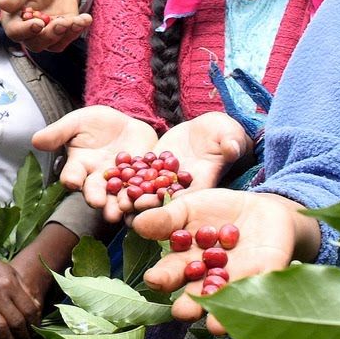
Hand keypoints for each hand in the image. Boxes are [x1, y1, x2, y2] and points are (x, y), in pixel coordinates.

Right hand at [0, 0, 91, 52]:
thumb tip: (2, 3)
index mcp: (13, 22)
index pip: (15, 32)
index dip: (26, 30)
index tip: (38, 23)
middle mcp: (28, 34)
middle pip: (36, 44)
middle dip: (49, 34)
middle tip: (60, 23)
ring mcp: (45, 38)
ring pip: (53, 45)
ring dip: (66, 33)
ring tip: (76, 20)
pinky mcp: (61, 37)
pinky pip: (68, 39)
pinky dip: (77, 30)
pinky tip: (85, 18)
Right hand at [32, 106, 156, 216]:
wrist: (127, 124)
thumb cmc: (96, 123)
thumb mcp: (78, 122)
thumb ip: (59, 131)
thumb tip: (35, 140)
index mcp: (80, 168)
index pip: (72, 176)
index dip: (71, 179)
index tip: (71, 181)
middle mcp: (98, 180)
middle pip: (95, 192)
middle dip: (96, 198)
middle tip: (100, 204)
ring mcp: (121, 184)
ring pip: (119, 197)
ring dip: (121, 204)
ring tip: (123, 208)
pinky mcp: (143, 182)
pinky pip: (144, 191)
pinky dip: (147, 197)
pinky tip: (151, 199)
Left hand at [106, 112, 252, 218]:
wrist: (209, 129)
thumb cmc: (225, 134)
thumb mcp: (230, 136)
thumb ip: (230, 143)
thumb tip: (232, 147)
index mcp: (202, 184)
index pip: (189, 197)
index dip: (175, 202)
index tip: (159, 203)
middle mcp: (181, 187)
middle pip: (163, 200)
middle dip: (146, 204)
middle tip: (128, 209)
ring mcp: (165, 179)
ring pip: (146, 191)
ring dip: (130, 197)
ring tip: (113, 201)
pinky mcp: (153, 169)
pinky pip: (136, 174)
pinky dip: (123, 178)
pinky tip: (107, 180)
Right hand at [132, 189, 317, 333]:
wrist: (259, 206)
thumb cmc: (216, 210)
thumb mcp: (189, 208)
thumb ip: (166, 218)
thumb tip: (138, 223)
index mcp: (186, 264)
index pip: (171, 273)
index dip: (162, 278)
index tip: (154, 279)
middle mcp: (209, 280)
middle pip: (196, 295)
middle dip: (190, 304)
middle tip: (183, 311)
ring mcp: (238, 281)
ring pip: (227, 299)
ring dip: (221, 313)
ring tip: (215, 324)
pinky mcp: (266, 275)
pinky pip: (261, 285)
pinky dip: (256, 294)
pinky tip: (251, 303)